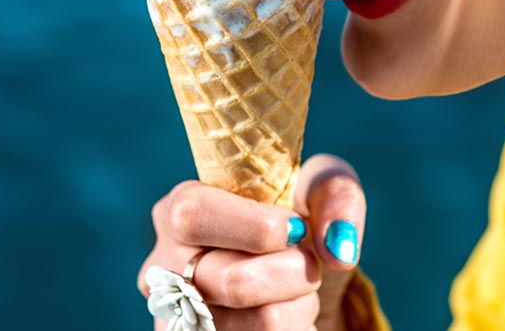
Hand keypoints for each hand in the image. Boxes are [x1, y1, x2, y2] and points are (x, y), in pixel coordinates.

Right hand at [137, 154, 365, 330]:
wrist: (295, 283)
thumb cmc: (298, 222)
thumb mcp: (318, 188)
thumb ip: (335, 193)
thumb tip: (338, 247)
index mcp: (181, 208)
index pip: (195, 214)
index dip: (255, 226)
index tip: (297, 229)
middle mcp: (166, 266)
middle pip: (233, 281)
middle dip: (293, 272)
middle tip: (305, 261)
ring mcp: (180, 318)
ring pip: (260, 323)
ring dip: (299, 306)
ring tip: (294, 290)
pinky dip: (295, 329)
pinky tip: (286, 315)